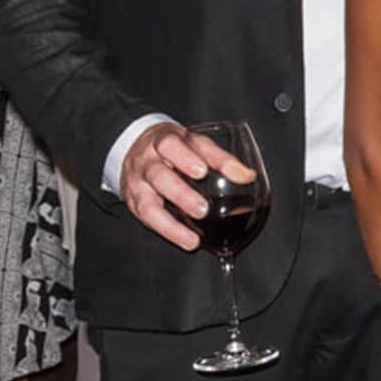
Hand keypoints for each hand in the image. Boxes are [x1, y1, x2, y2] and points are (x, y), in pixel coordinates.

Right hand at [118, 123, 254, 250]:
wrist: (135, 148)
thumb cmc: (174, 147)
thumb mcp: (195, 143)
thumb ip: (220, 158)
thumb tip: (247, 176)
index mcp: (163, 141)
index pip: (170, 145)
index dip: (185, 158)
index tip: (202, 172)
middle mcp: (146, 163)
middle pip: (158, 176)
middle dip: (180, 194)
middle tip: (202, 209)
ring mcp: (137, 185)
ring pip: (147, 205)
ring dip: (170, 224)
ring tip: (192, 239)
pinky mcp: (133, 204)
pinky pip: (146, 220)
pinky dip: (166, 232)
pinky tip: (184, 240)